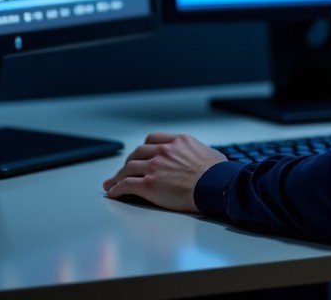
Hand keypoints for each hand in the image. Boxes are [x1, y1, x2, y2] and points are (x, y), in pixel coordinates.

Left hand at [103, 132, 227, 212]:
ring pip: (129, 168)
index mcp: (179, 141)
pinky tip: (113, 192)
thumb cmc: (218, 173)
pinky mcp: (150, 185)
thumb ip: (199, 153)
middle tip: (124, 169)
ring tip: (112, 183)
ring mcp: (155, 167)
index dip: (144, 148)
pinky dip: (117, 188)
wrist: (216, 185)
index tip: (141, 154)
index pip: (153, 139)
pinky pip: (127, 185)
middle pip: (138, 152)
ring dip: (118, 175)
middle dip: (129, 161)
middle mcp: (165, 151)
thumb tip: (205, 160)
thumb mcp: (210, 153)